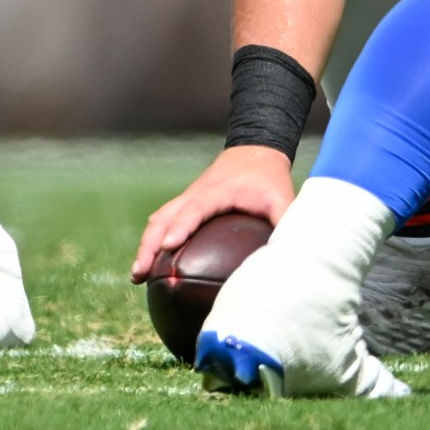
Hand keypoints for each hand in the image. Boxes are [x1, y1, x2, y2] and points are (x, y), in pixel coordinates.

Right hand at [129, 145, 295, 281]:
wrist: (253, 153)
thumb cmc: (268, 180)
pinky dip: (152, 242)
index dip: (180, 227)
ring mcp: (186, 200)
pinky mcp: (185, 206)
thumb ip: (286, 224)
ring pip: (157, 221)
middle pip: (163, 218)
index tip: (168, 247)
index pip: (194, 209)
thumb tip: (292, 259)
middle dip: (149, 244)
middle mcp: (194, 195)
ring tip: (136, 276)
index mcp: (216, 192)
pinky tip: (151, 266)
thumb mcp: (283, 199)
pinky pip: (162, 223)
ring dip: (145, 246)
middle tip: (139, 273)